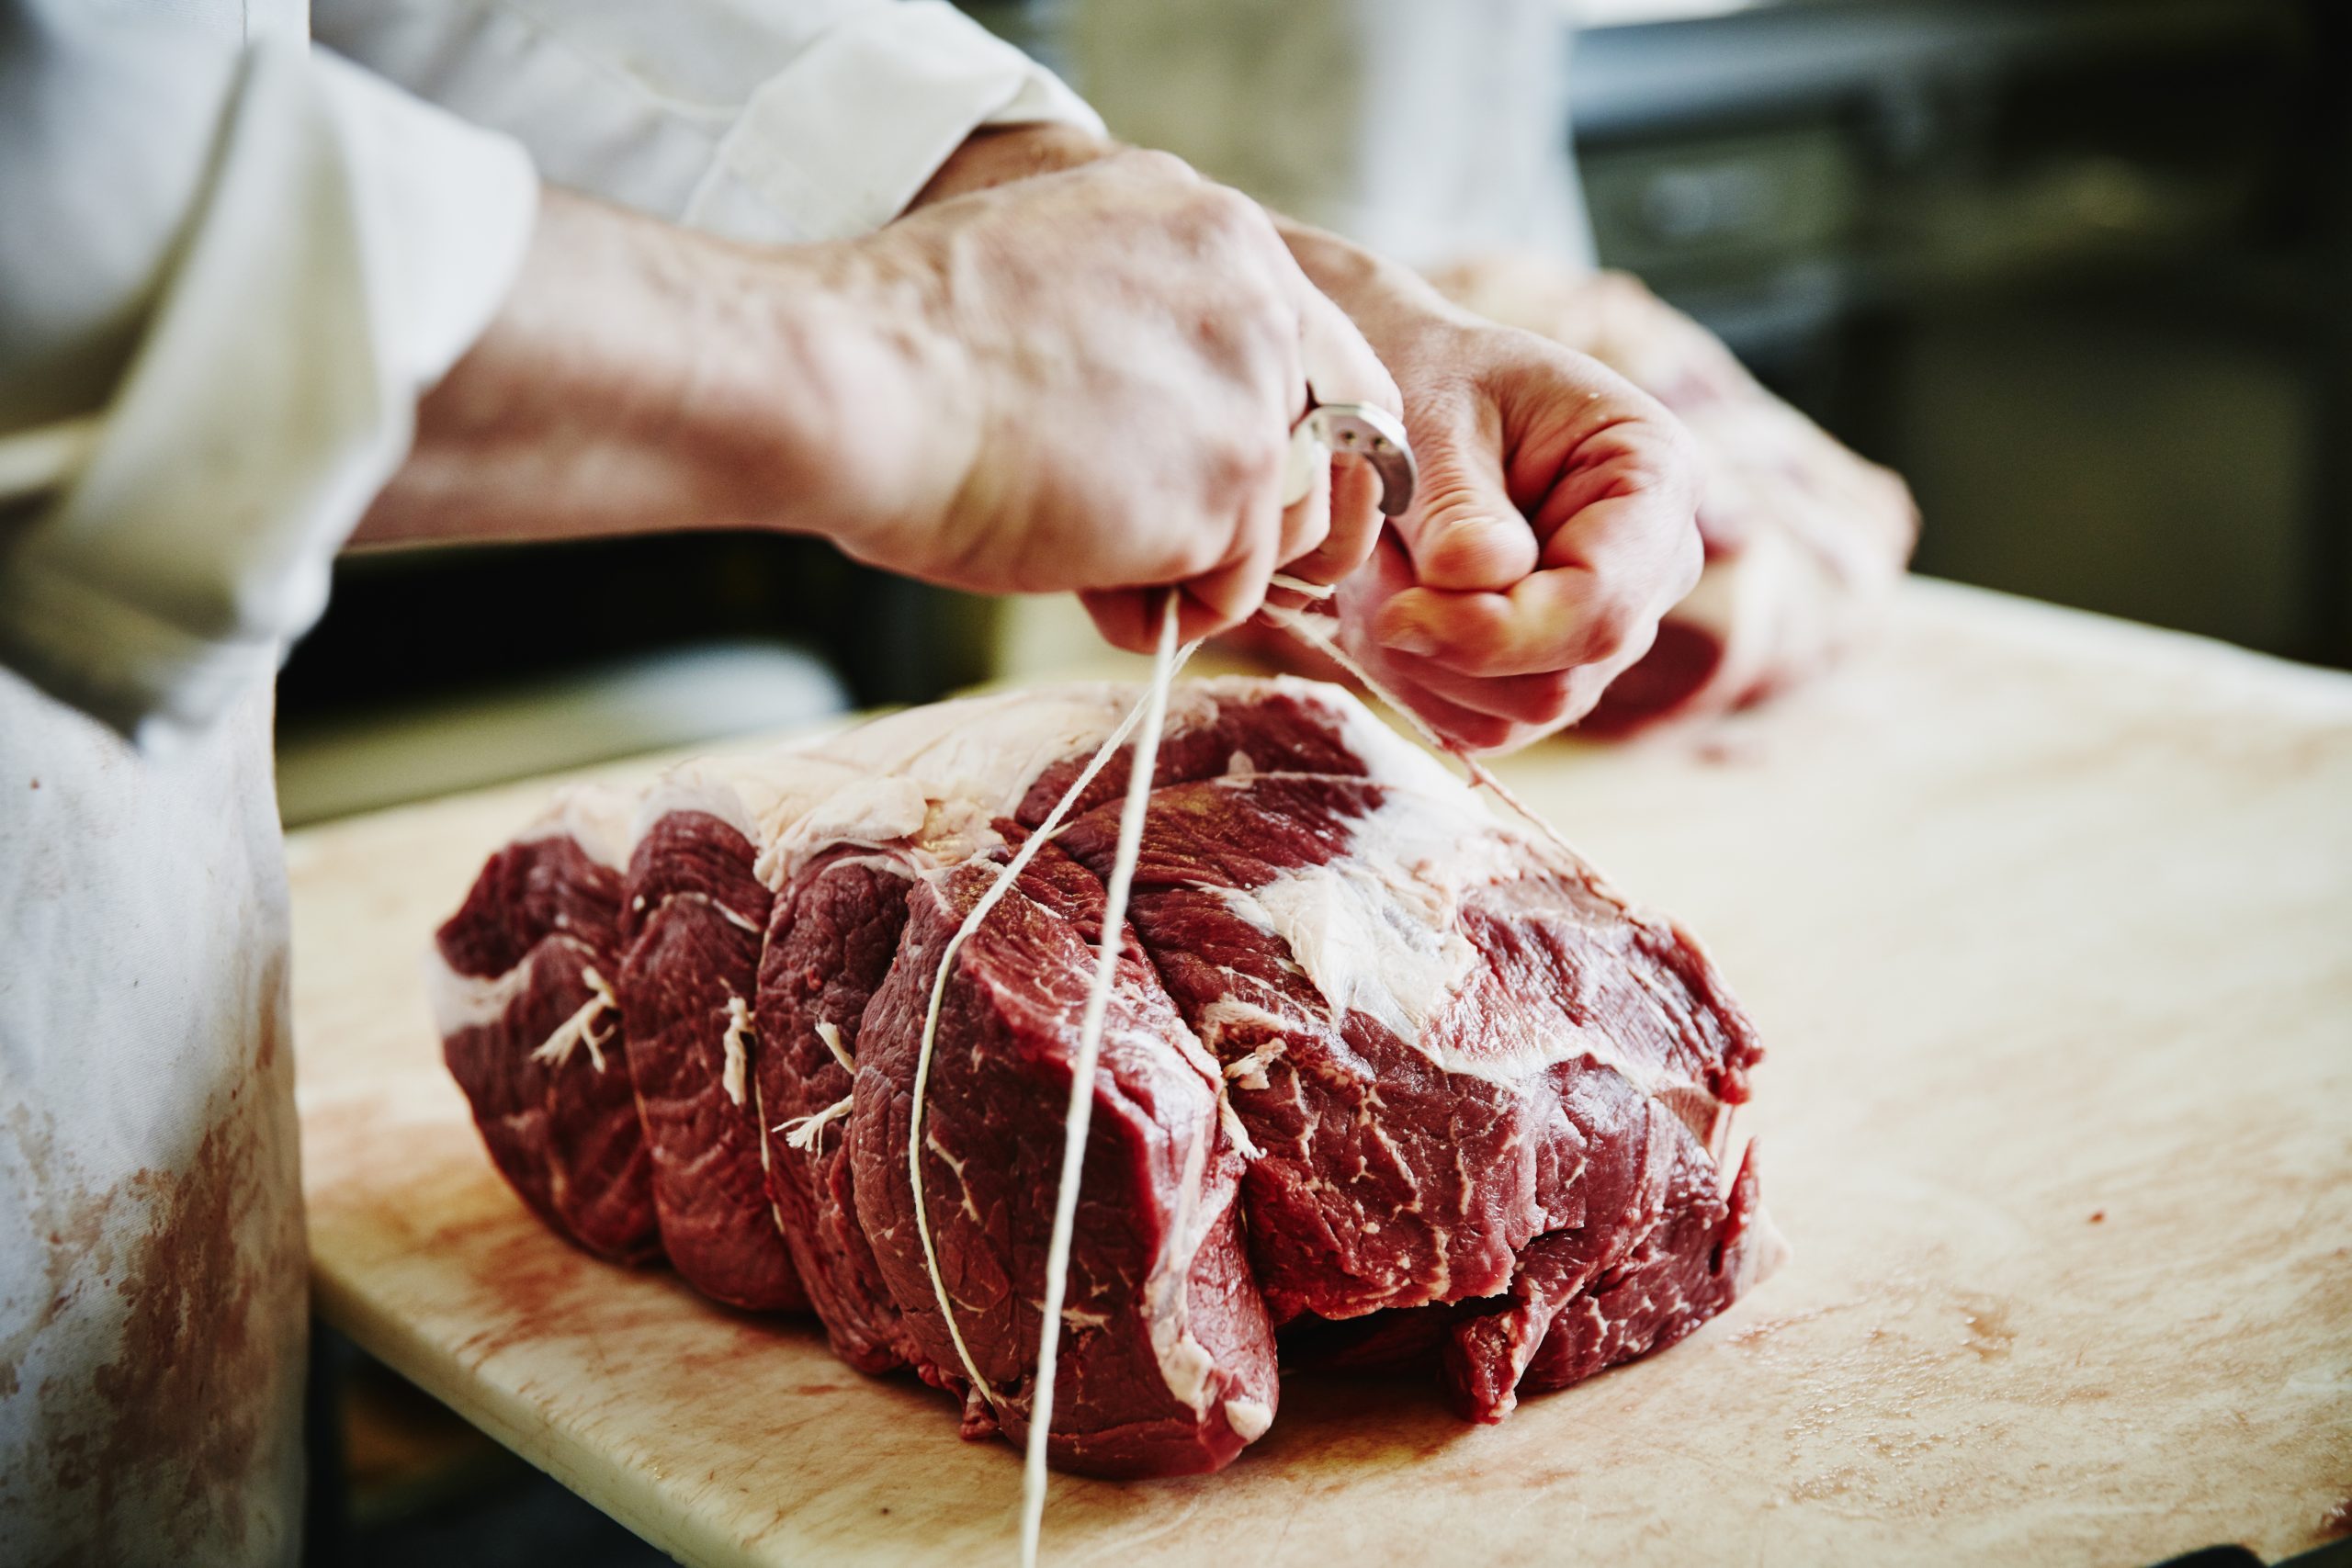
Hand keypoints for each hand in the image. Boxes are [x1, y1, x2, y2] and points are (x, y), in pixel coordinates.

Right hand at [842, 150, 1399, 649]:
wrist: (857, 381)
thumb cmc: (905, 344)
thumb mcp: (1053, 276)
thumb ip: (1140, 320)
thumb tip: (1168, 413)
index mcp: (1210, 229)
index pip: (1317, 345)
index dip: (1282, 428)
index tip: (1226, 480)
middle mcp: (1255, 293)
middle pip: (1338, 434)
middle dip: (1269, 505)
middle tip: (1178, 544)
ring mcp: (1252, 387)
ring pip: (1293, 519)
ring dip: (1208, 562)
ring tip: (1098, 559)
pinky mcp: (1231, 480)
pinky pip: (1236, 583)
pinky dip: (1172, 608)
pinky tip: (1091, 582)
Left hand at [1281, 230, 1702, 751]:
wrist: (1413, 388)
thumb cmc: (1432, 378)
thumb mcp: (1433, 417)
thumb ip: (1456, 504)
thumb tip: (1476, 583)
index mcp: (1654, 479)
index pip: (1603, 606)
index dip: (1498, 634)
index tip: (1397, 613)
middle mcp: (1650, 568)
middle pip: (1562, 675)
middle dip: (1445, 644)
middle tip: (1370, 572)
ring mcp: (1602, 630)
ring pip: (1516, 713)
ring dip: (1419, 661)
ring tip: (1378, 568)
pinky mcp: (1546, 670)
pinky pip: (1478, 722)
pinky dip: (1412, 677)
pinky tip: (1388, 603)